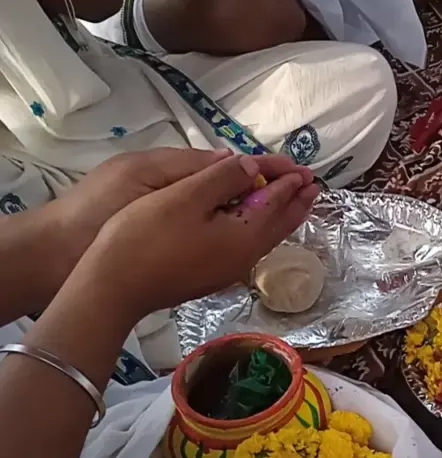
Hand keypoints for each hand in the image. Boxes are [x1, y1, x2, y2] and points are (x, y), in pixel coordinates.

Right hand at [66, 154, 319, 319]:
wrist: (112, 288)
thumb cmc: (147, 236)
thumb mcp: (186, 196)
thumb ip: (224, 178)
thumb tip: (255, 168)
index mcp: (245, 234)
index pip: (276, 202)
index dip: (289, 181)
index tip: (305, 169)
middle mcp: (244, 256)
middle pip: (279, 224)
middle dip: (296, 202)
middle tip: (313, 184)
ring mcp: (228, 269)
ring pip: (265, 237)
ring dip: (282, 215)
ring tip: (293, 200)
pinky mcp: (210, 275)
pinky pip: (249, 245)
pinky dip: (261, 227)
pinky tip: (253, 222)